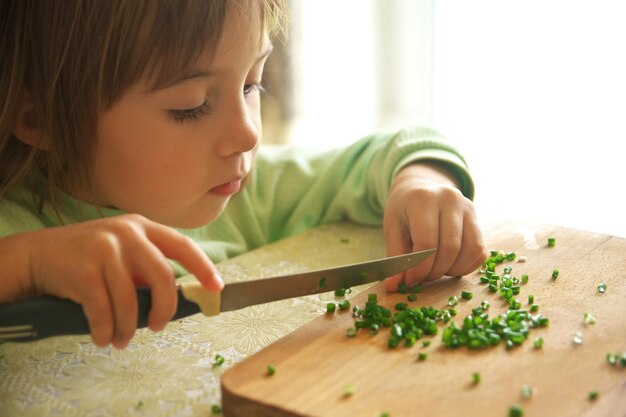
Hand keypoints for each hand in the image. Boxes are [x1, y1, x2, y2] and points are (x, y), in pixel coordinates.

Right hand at [2, 214, 221, 347]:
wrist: (36, 254)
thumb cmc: (87, 258)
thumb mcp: (122, 252)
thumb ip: (147, 268)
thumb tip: (176, 297)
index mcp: (142, 227)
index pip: (182, 245)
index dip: (203, 267)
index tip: (216, 287)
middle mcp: (127, 233)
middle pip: (162, 276)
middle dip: (165, 308)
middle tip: (159, 326)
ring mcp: (104, 248)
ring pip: (130, 299)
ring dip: (128, 327)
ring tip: (121, 339)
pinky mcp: (82, 268)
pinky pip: (103, 309)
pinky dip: (105, 329)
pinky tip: (103, 337)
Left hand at [383, 163, 486, 290]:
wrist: (420, 188)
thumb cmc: (404, 211)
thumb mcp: (393, 230)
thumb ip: (396, 258)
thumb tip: (393, 287)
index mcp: (423, 199)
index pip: (427, 242)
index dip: (420, 268)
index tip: (411, 280)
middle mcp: (450, 199)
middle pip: (451, 248)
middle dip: (436, 271)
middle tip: (422, 277)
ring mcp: (468, 208)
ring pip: (470, 250)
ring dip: (453, 270)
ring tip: (435, 270)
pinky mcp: (478, 219)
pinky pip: (480, 251)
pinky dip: (466, 266)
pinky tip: (449, 265)